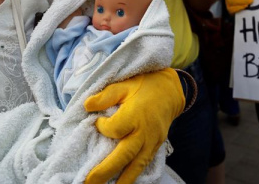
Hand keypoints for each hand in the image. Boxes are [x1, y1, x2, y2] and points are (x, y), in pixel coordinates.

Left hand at [83, 68, 184, 183]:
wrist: (170, 91)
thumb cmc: (144, 86)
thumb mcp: (124, 85)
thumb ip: (105, 95)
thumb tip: (87, 106)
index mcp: (135, 115)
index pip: (114, 129)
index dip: (102, 127)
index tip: (97, 121)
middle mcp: (144, 131)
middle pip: (124, 155)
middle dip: (105, 171)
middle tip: (89, 182)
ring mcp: (152, 141)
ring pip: (136, 165)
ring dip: (122, 180)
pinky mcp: (156, 146)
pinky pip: (144, 164)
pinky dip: (134, 176)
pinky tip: (122, 183)